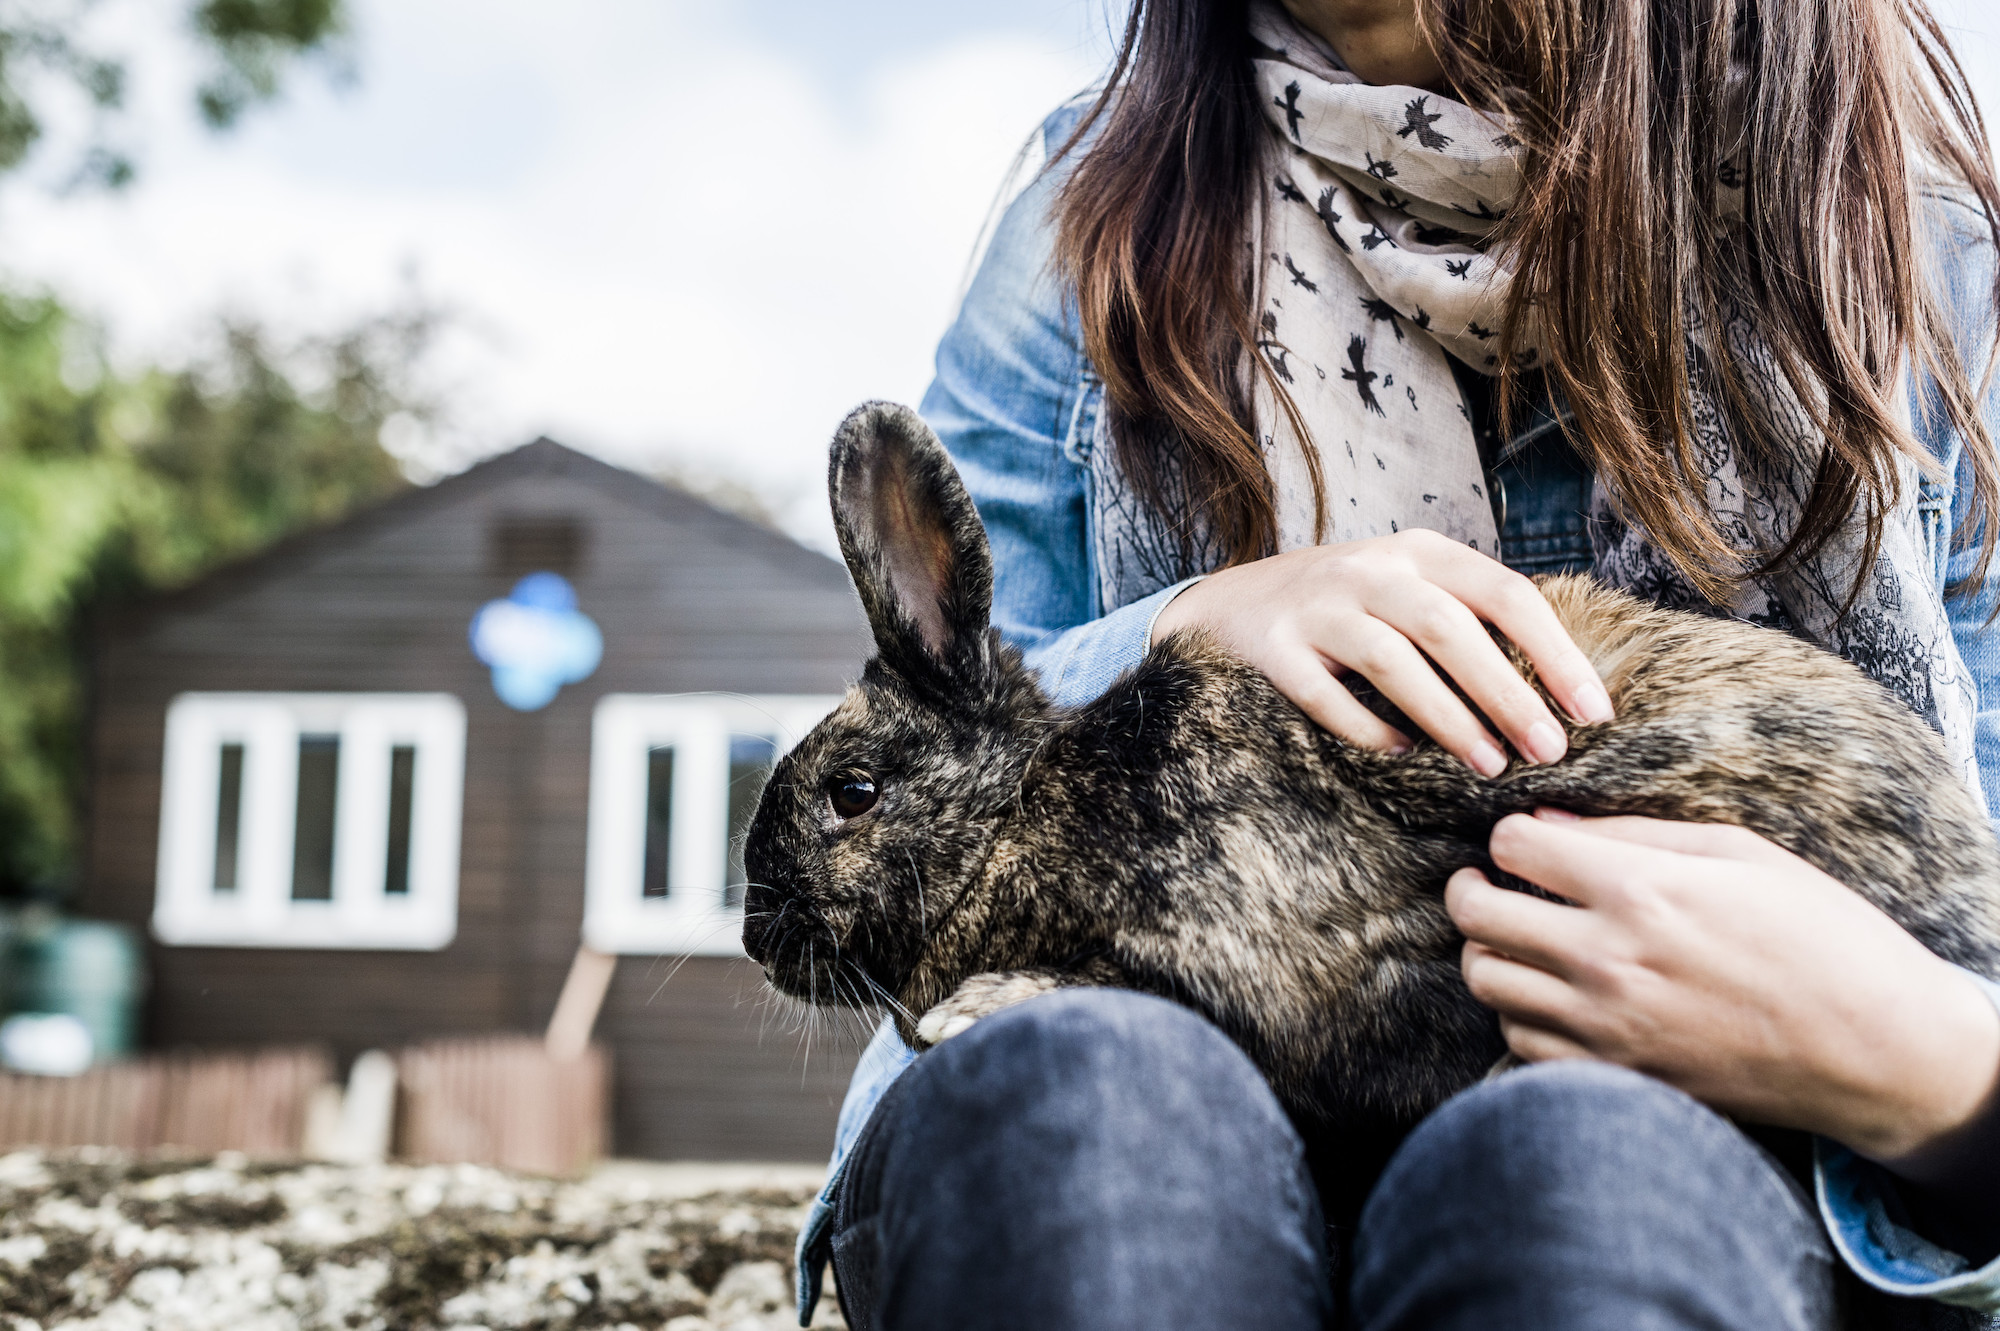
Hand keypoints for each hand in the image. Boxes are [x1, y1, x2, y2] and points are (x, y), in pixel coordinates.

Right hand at [1151, 530, 1613, 773]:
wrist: (1231, 604)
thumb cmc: (1349, 609)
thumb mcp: (1410, 589)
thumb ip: (1471, 619)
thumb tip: (1562, 692)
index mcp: (1421, 552)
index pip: (1505, 593)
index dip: (1554, 653)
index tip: (1594, 712)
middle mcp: (1370, 569)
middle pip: (1450, 627)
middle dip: (1507, 693)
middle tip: (1550, 752)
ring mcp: (1317, 607)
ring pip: (1392, 659)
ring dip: (1447, 716)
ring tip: (1488, 766)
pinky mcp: (1273, 649)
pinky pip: (1324, 696)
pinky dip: (1367, 728)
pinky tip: (1401, 754)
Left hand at [1447, 811, 1999, 1173]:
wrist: (1875, 1048)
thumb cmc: (1820, 936)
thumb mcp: (1740, 855)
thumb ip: (1633, 834)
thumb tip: (1550, 822)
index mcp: (1640, 890)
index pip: (1514, 846)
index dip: (1510, 835)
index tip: (1526, 843)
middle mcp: (1608, 959)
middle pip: (1476, 915)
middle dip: (1472, 889)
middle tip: (1488, 883)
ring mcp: (1606, 1025)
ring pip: (1487, 980)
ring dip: (1491, 951)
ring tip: (1520, 939)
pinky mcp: (1616, 1075)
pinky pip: (1520, 1042)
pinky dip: (1520, 1014)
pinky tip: (1551, 995)